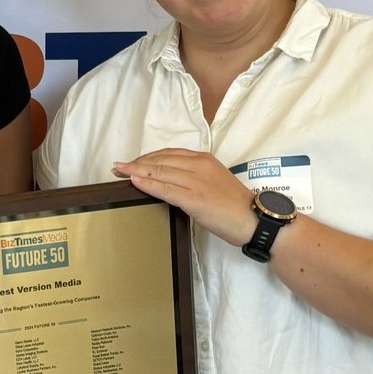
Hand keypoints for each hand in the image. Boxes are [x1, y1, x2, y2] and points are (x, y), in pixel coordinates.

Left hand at [114, 148, 255, 246]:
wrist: (254, 219)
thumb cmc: (234, 205)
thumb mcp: (213, 180)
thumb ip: (192, 175)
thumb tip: (168, 178)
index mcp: (203, 160)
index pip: (168, 154)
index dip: (146, 156)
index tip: (131, 161)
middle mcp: (199, 166)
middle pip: (160, 160)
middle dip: (136, 162)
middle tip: (118, 166)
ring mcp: (197, 182)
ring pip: (160, 171)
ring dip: (136, 171)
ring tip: (120, 171)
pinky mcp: (195, 199)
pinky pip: (166, 189)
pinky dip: (148, 184)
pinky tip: (135, 181)